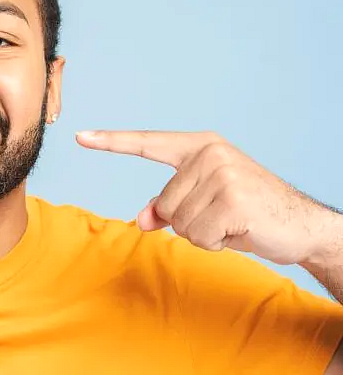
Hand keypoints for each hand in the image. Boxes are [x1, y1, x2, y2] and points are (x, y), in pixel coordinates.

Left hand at [76, 130, 337, 265]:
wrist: (301, 225)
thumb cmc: (247, 212)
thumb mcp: (203, 204)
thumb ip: (168, 207)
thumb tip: (141, 220)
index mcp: (199, 146)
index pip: (147, 143)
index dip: (111, 142)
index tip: (79, 136)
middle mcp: (209, 153)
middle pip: (164, 203)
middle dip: (188, 221)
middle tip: (223, 216)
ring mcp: (222, 173)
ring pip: (178, 222)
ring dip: (204, 234)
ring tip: (232, 222)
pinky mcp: (233, 198)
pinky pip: (197, 235)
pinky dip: (215, 243)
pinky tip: (239, 231)